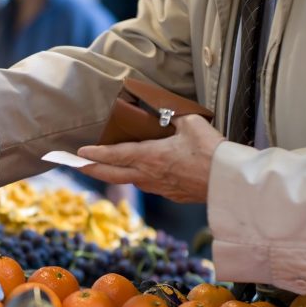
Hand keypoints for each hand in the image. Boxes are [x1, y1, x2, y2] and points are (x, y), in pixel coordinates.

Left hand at [77, 115, 225, 202]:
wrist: (227, 180)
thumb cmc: (210, 150)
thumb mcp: (190, 123)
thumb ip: (173, 116)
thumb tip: (164, 111)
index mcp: (149, 156)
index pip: (114, 155)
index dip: (95, 154)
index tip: (80, 153)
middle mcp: (149, 175)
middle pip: (113, 174)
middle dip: (93, 170)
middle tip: (78, 166)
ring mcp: (160, 188)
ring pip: (131, 181)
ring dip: (116, 175)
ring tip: (107, 169)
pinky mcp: (173, 195)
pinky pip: (151, 186)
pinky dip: (141, 179)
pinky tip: (143, 175)